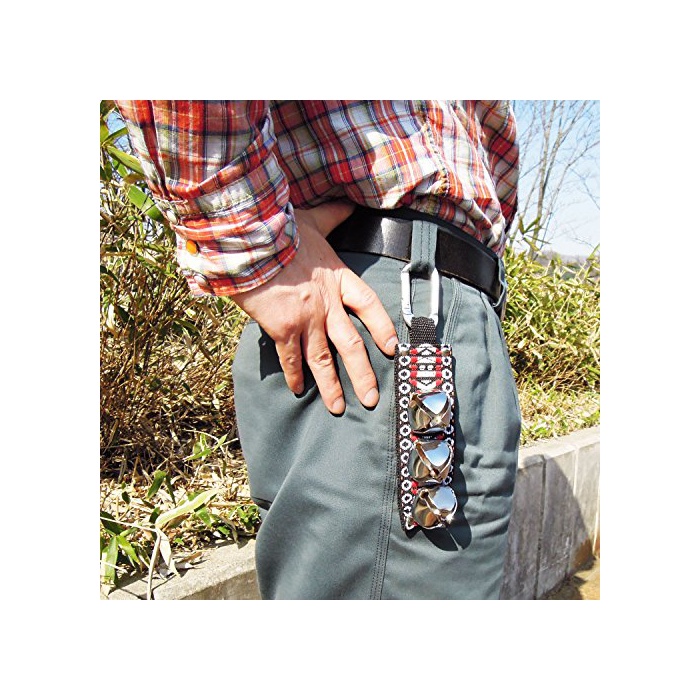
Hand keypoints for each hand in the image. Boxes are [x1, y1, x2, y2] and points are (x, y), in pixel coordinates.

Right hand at [231, 202, 397, 413]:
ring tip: (339, 408)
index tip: (392, 347)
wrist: (252, 241)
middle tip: (372, 397)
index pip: (370, 306)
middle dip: (363, 374)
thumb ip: (335, 215)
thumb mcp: (313, 218)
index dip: (383, 327)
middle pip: (351, 345)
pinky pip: (291, 359)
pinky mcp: (282, 328)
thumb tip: (350, 202)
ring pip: (323, 360)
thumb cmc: (281, 228)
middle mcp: (327, 304)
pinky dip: (294, 376)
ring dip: (332, 386)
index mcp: (339, 279)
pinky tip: (297, 390)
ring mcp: (306, 319)